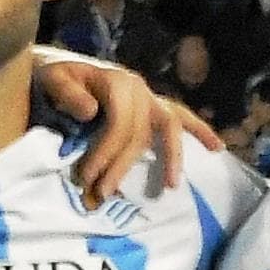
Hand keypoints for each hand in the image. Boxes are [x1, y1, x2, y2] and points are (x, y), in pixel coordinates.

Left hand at [28, 49, 213, 196]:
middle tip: (101, 195)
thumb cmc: (58, 82)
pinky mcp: (156, 106)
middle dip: (121, 167)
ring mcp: (150, 98)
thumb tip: (92, 111)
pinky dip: (200, 131)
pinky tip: (216, 149)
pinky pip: (182, 118)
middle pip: (140, 133)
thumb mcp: (53, 80)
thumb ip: (67, 93)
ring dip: (172, 156)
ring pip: (169, 128)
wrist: (65, 75)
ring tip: (171, 185)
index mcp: (116, 83)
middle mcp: (138, 88)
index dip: (105, 153)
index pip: (119, 124)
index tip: (86, 178)